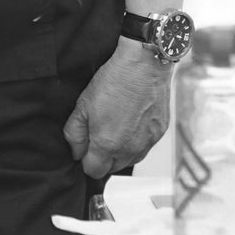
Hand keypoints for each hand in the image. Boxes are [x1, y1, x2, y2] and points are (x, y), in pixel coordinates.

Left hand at [65, 44, 169, 179]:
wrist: (144, 63)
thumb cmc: (115, 80)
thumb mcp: (83, 105)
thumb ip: (75, 135)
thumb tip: (77, 153)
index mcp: (107, 145)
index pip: (93, 171)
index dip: (87, 160)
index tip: (87, 146)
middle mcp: (129, 149)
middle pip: (112, 168)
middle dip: (104, 158)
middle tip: (102, 134)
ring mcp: (147, 141)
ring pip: (130, 160)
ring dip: (122, 152)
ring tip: (119, 127)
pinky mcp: (160, 132)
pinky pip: (145, 146)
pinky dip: (138, 140)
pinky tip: (134, 121)